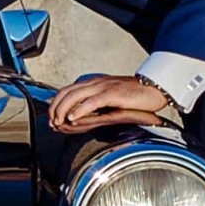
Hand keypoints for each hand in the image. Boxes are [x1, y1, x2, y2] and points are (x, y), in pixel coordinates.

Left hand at [48, 74, 169, 132]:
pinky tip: (73, 118)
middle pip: (65, 92)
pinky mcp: (112, 93)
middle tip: (51, 122)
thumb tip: (79, 116)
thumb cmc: (133, 96)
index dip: (55, 104)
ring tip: (58, 121)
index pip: (66, 90)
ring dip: (63, 110)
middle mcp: (94, 82)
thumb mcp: (109, 99)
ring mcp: (103, 87)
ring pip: (74, 96)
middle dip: (55, 108)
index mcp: (92, 83)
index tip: (51, 117)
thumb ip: (94, 105)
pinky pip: (91, 102)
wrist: (153, 89)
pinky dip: (79, 110)